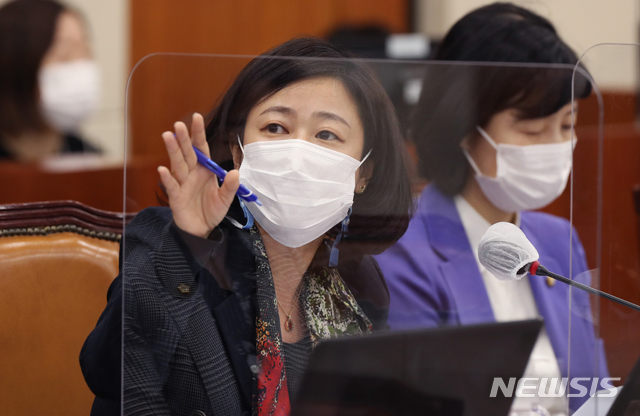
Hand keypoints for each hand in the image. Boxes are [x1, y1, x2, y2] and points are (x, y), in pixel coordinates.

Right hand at [158, 113, 239, 237]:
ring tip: (168, 136)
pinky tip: (163, 169)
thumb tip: (236, 172)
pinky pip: (172, 186)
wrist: (201, 230)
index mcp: (204, 170)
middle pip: (187, 153)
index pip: (201, 148)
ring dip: (173, 151)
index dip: (198, 133)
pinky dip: (167, 178)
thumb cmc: (211, 211)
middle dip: (183, 139)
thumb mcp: (226, 199)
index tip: (197, 117)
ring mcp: (182, 184)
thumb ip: (230, 187)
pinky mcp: (176, 198)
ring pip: (178, 165)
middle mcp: (192, 174)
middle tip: (179, 124)